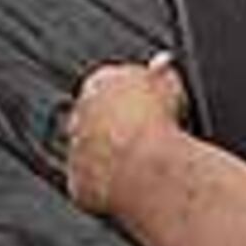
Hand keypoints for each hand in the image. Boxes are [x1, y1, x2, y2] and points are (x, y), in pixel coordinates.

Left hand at [65, 55, 188, 213]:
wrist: (143, 164)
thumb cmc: (157, 121)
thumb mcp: (169, 84)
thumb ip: (162, 72)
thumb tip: (163, 63)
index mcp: (98, 83)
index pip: (108, 84)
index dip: (131, 97)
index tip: (148, 106)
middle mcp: (79, 114)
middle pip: (95, 116)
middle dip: (115, 123)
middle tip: (144, 133)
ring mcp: (75, 149)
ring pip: (91, 149)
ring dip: (110, 153)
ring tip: (141, 161)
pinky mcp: (78, 181)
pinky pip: (92, 181)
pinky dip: (108, 182)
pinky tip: (131, 182)